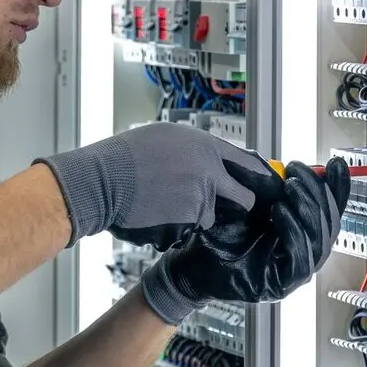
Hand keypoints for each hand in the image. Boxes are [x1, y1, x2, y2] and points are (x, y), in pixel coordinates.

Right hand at [35, 123, 283, 249]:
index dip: (258, 176)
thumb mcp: (166, 137)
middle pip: (244, 197)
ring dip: (195, 216)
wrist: (102, 181)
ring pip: (210, 216)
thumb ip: (195, 149)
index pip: (247, 163)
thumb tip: (213, 157)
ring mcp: (201, 197)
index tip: (265, 185)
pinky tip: (156, 214)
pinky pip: (189, 229)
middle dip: (240, 207)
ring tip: (166, 205)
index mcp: (205, 146)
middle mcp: (209, 170)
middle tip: (232, 210)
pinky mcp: (188, 221)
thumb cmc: (125, 157)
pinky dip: (176, 227)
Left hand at [140, 158, 351, 323]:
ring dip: (307, 209)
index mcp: (301, 232)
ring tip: (289, 188)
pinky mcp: (282, 285)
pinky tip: (280, 213)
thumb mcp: (247, 202)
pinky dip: (294, 233)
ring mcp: (294, 272)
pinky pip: (301, 259)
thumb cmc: (217, 234)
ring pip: (319, 240)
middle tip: (296, 174)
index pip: (330, 209)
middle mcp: (303, 253)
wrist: (189, 262)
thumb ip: (271, 187)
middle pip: (330, 223)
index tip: (335, 163)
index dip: (337, 187)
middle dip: (317, 194)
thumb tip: (294, 167)